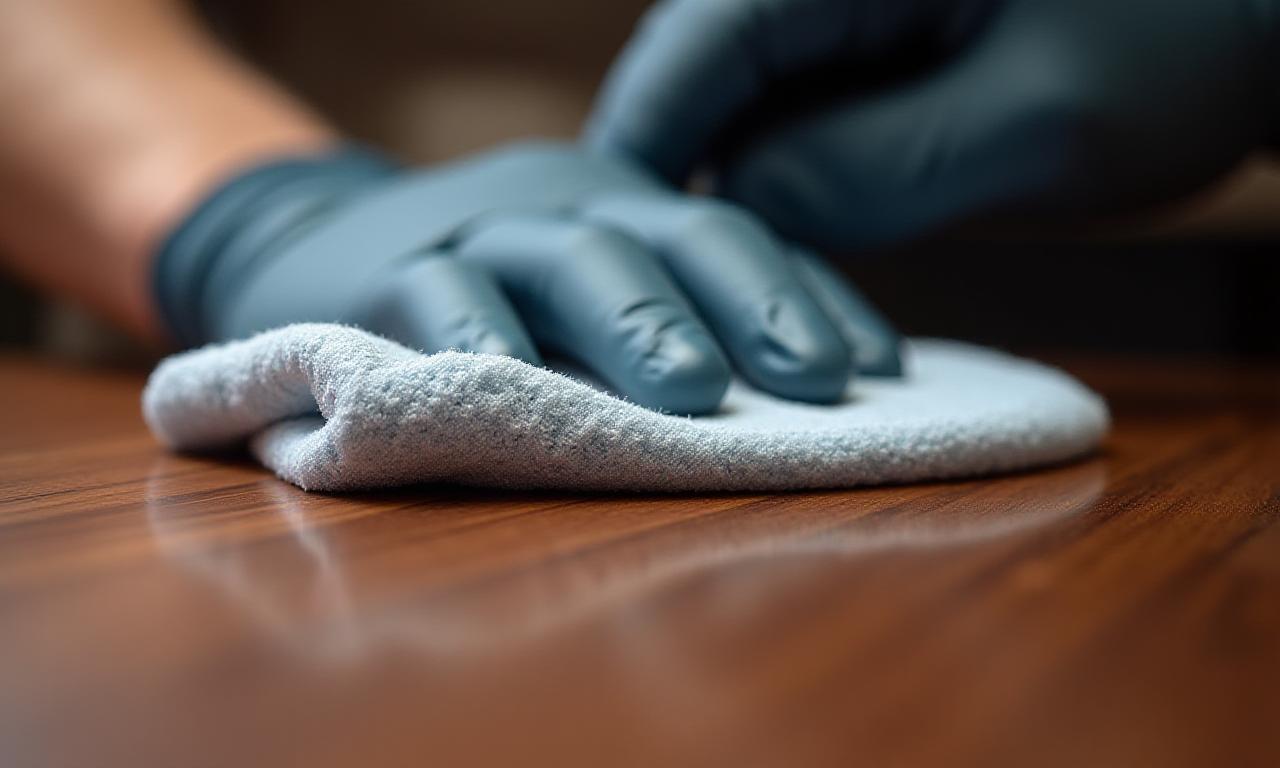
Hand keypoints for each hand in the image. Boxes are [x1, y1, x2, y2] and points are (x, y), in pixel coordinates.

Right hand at [155, 142, 901, 414]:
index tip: (875, 373)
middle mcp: (564, 205)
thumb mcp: (578, 291)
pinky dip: (476, 339)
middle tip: (815, 380)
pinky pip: (439, 298)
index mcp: (625, 207)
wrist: (301, 246)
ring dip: (635, 324)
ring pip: (569, 262)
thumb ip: (662, 322)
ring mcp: (476, 229)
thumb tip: (789, 398)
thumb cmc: (477, 293)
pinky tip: (510, 382)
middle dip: (749, 307)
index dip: (808, 300)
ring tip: (692, 392)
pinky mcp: (382, 270)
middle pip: (673, 241)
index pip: (737, 242)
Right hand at [587, 0, 1279, 248]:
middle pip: (705, 78)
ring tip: (723, 290)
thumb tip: (731, 200)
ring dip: (739, 194)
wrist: (1272, 9)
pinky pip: (805, 111)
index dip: (637, 152)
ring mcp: (859, 6)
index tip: (598, 248)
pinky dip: (793, 183)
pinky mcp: (886, 43)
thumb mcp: (1034, 122)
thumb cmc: (1184, 45)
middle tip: (659, 293)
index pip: (695, 47)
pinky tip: (796, 252)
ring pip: (752, 102)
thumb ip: (866, 166)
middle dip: (683, 186)